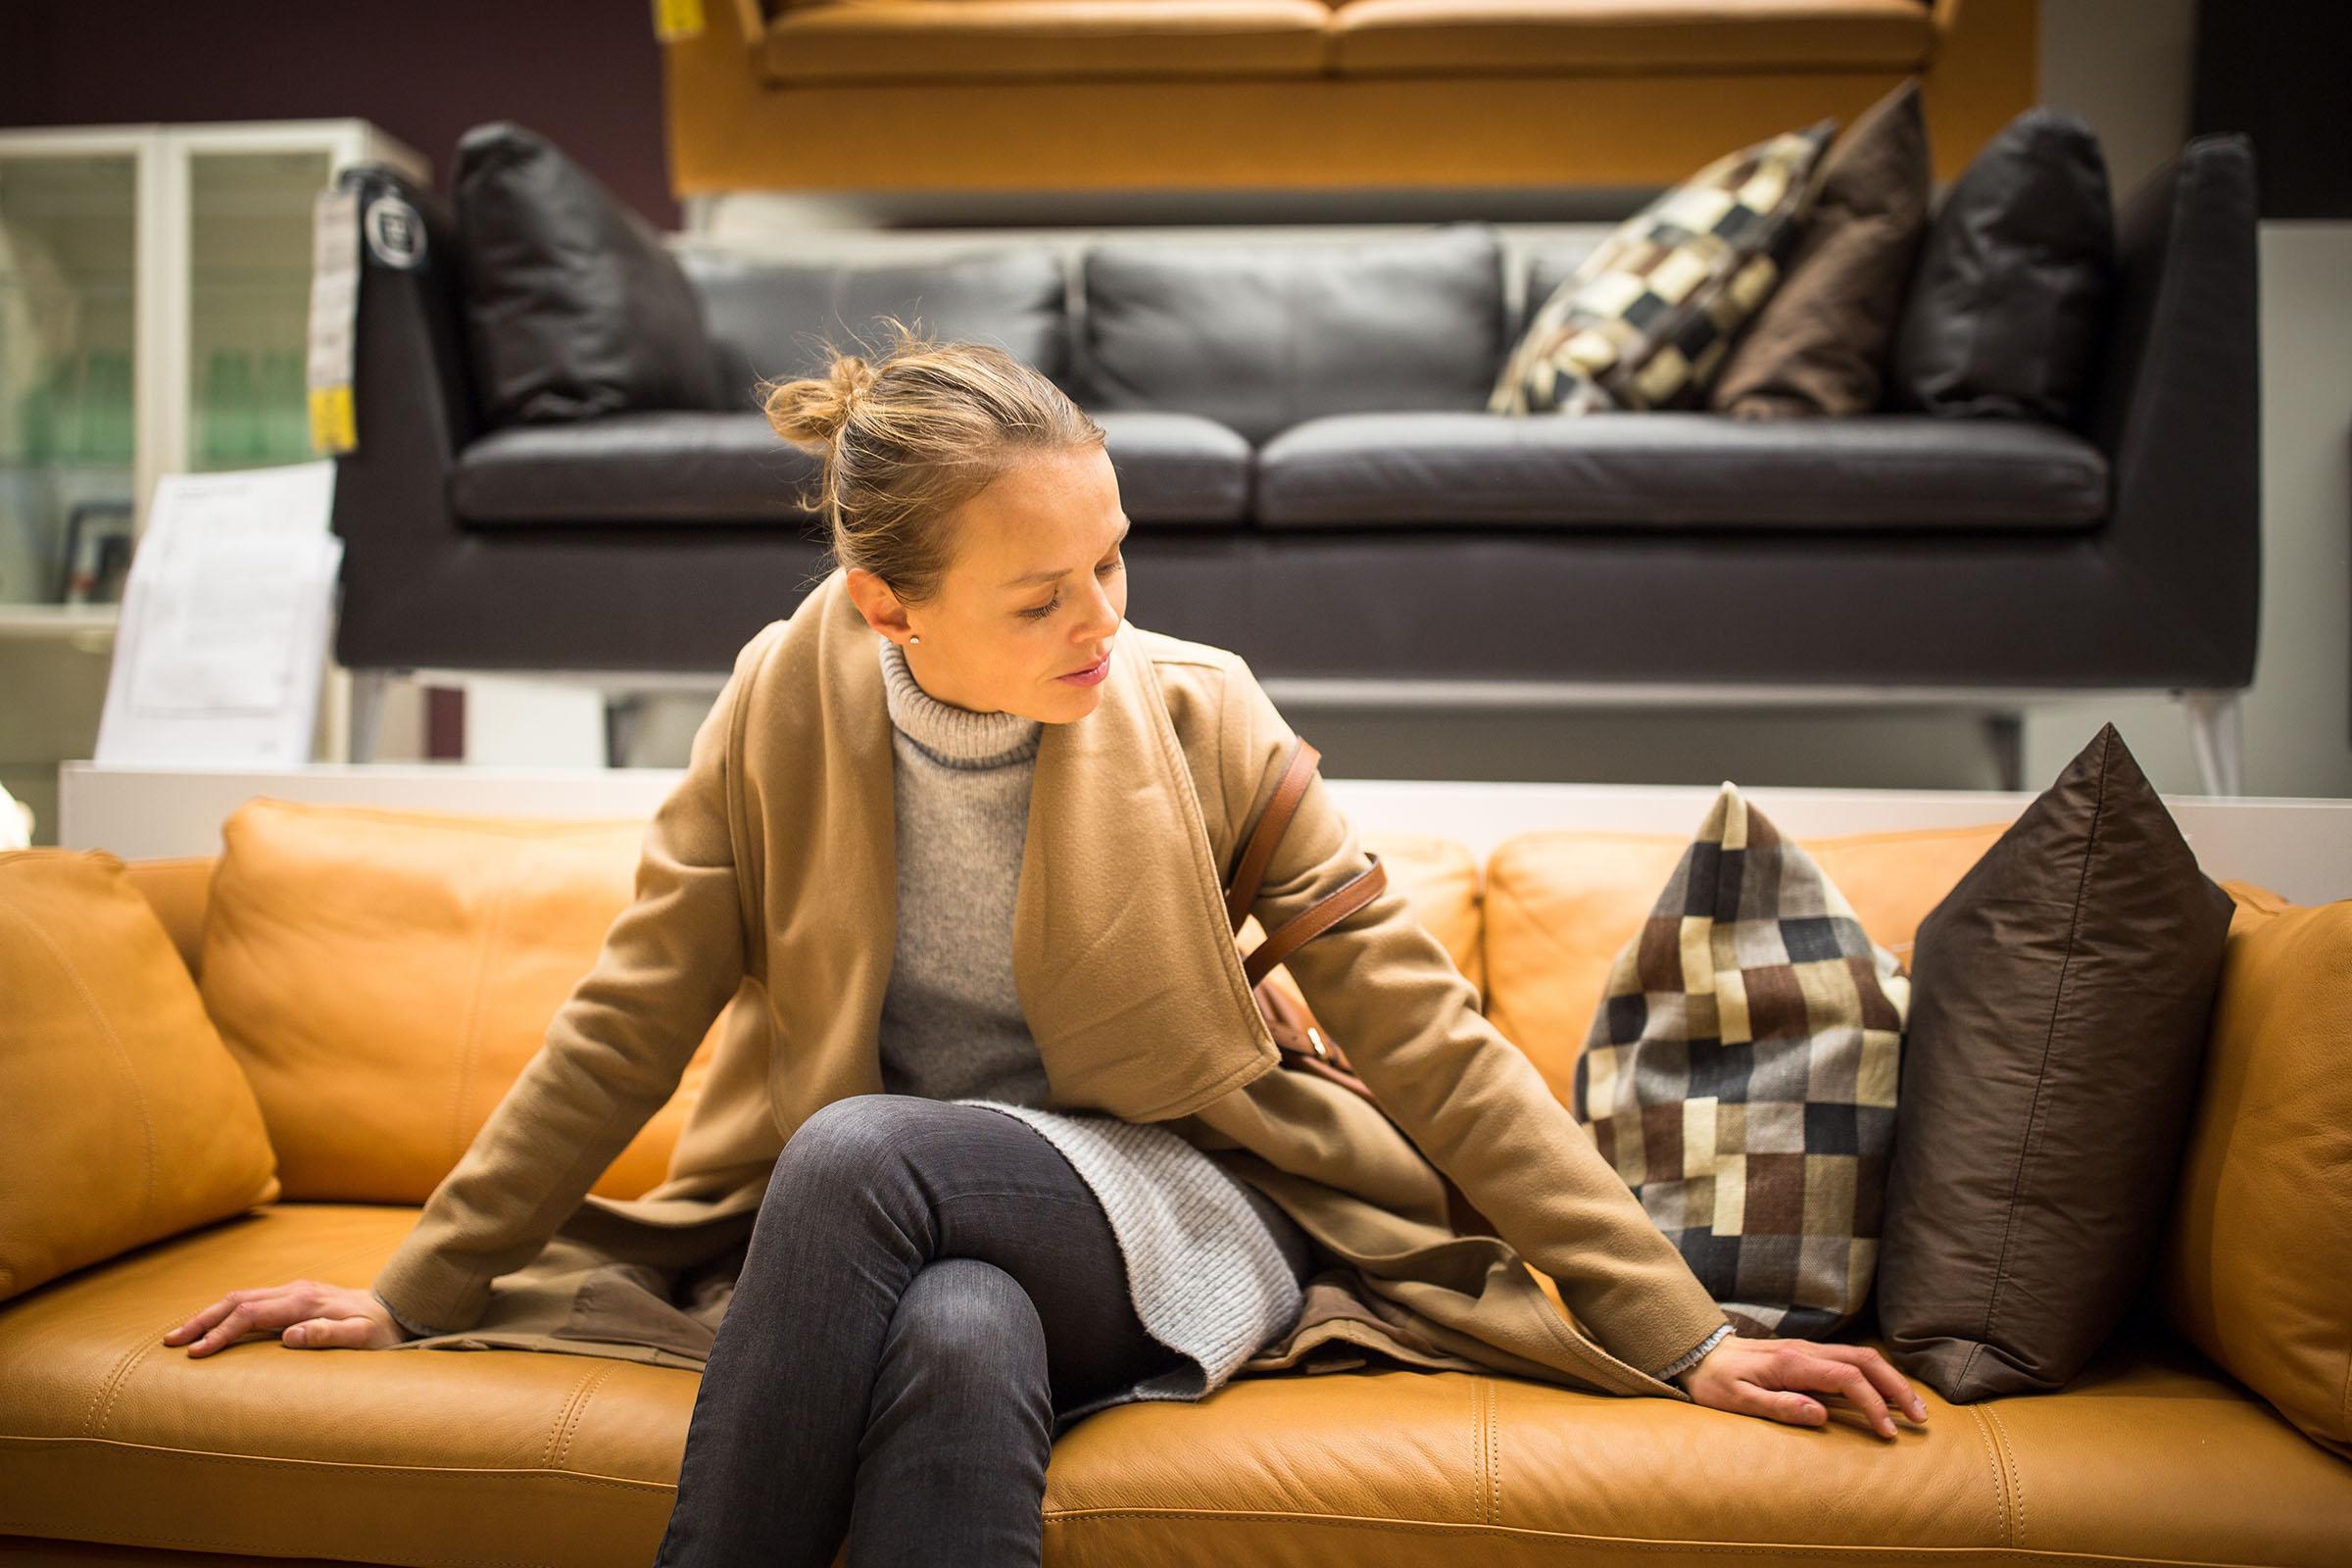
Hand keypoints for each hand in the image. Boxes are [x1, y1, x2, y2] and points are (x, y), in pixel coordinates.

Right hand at [162, 1279, 413, 1356]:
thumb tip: (290, 1337)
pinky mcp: (296, 1296)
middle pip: (237, 1301)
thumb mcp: (363, 1339)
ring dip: (210, 1314)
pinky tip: (214, 1326)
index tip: (196, 1354)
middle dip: (202, 1321)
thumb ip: (330, 1335)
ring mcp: (294, 1291)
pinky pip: (253, 1301)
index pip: (250, 1315)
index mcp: (305, 1302)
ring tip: (182, 1335)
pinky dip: (226, 1312)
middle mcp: (295, 1291)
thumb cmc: (381, 1332)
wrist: (399, 1311)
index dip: (220, 1334)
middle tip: (170, 1342)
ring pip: (241, 1297)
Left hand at [1674, 1334, 1929, 1439]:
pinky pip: (1848, 1360)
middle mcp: (1804, 1350)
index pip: (1847, 1378)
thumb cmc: (1714, 1382)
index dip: (1873, 1404)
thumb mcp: (1736, 1400)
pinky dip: (1874, 1376)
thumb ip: (1777, 1407)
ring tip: (1912, 1409)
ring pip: (1860, 1357)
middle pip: (1864, 1360)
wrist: (1697, 1354)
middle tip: (1919, 1418)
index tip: (1888, 1432)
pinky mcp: (1806, 1355)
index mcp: (1791, 1363)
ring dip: (1890, 1380)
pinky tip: (1884, 1395)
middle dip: (1896, 1387)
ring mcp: (1807, 1350)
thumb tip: (1820, 1416)